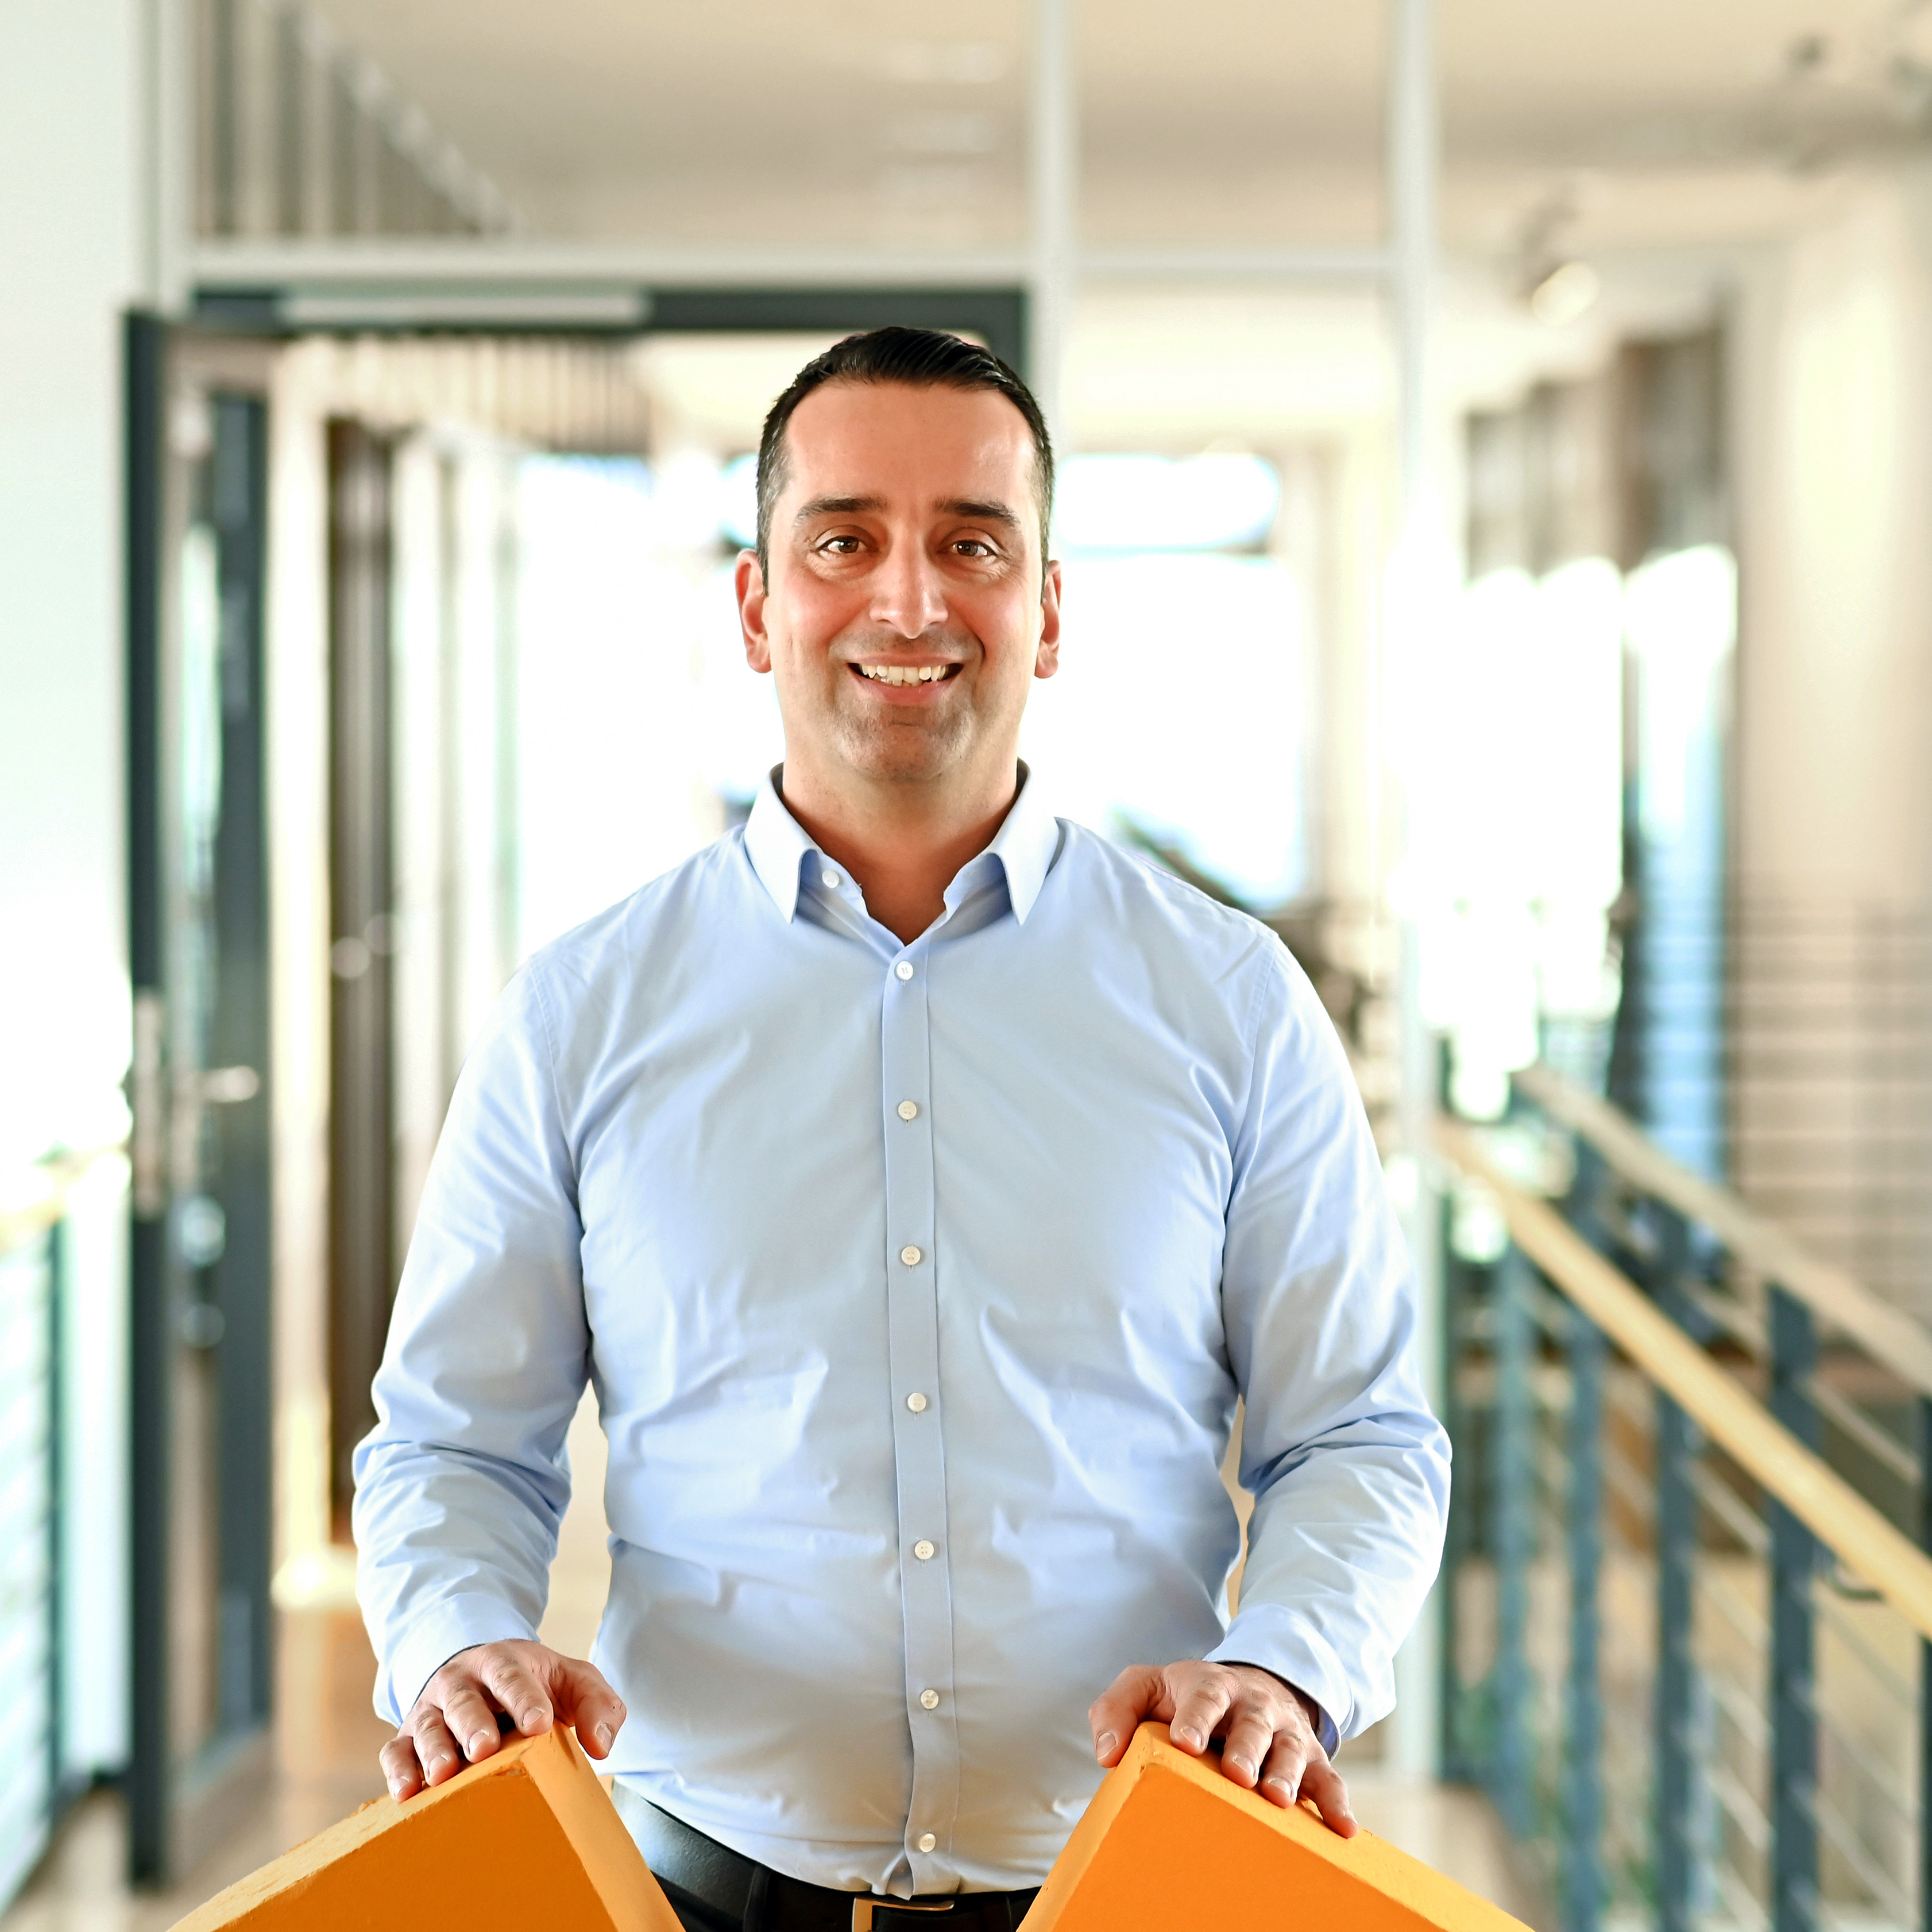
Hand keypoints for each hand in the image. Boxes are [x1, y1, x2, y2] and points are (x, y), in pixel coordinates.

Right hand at [380, 1639, 625, 1801]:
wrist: (485, 1675)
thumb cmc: (535, 1685)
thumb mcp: (572, 1682)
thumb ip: (597, 1704)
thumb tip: (600, 1745)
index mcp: (503, 1663)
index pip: (513, 1676)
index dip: (525, 1698)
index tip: (538, 1724)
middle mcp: (461, 1682)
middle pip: (464, 1700)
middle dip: (473, 1724)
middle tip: (484, 1748)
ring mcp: (431, 1709)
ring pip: (427, 1726)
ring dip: (433, 1749)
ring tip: (444, 1774)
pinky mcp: (408, 1737)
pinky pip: (395, 1751)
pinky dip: (397, 1770)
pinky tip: (407, 1792)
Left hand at [1089, 1660, 1356, 1836]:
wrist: (1245, 1686)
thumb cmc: (1185, 1698)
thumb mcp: (1146, 1688)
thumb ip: (1117, 1710)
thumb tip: (1106, 1754)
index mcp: (1210, 1686)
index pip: (1202, 1696)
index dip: (1194, 1718)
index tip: (1183, 1742)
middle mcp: (1253, 1705)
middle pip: (1253, 1721)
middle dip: (1247, 1748)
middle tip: (1238, 1775)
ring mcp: (1285, 1730)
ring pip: (1292, 1748)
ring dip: (1287, 1773)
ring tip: (1278, 1799)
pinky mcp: (1311, 1757)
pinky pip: (1329, 1778)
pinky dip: (1337, 1802)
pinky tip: (1342, 1828)